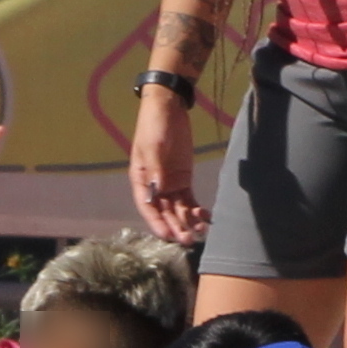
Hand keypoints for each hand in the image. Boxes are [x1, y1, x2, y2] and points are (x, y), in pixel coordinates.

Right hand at [126, 76, 207, 242]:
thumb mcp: (154, 147)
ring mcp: (169, 184)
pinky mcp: (183, 179)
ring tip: (200, 232)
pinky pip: (189, 200)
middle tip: (188, 240)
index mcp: (141, 180)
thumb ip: (157, 170)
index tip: (168, 236)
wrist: (169, 107)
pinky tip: (205, 218)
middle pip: (164, 212)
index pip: (148, 206)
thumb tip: (158, 193)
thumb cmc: (155, 125)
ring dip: (187, 222)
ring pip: (178, 209)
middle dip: (175, 227)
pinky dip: (196, 210)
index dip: (157, 223)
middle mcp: (154, 186)